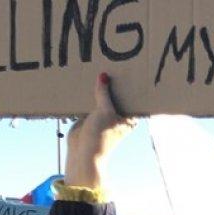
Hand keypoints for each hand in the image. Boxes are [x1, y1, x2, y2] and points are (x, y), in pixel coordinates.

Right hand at [64, 73, 136, 189]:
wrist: (83, 152)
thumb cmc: (100, 135)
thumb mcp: (104, 111)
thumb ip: (103, 93)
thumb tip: (104, 76)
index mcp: (129, 117)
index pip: (131, 97)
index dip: (130, 84)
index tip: (129, 68)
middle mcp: (118, 116)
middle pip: (115, 95)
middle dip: (111, 84)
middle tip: (109, 62)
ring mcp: (103, 116)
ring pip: (101, 97)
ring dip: (97, 88)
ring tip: (93, 67)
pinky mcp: (89, 116)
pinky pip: (88, 101)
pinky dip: (85, 93)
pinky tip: (81, 79)